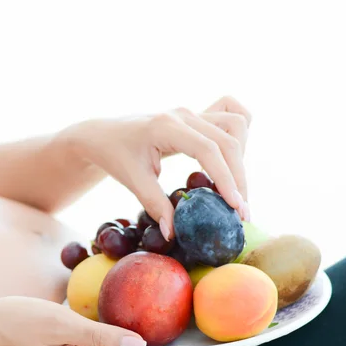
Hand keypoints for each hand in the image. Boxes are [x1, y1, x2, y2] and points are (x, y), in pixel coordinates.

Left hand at [61, 95, 251, 240]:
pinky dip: (239, 136)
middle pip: (228, 140)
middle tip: (242, 212)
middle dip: (239, 177)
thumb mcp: (132, 180)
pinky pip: (230, 116)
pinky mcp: (196, 116)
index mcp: (166, 126)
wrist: (103, 135)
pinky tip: (232, 161)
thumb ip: (154, 205)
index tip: (235, 207)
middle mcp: (183, 114)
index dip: (225, 178)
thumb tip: (173, 234)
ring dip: (241, 156)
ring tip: (233, 187)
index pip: (207, 150)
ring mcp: (191, 112)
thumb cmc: (114, 155)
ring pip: (235, 124)